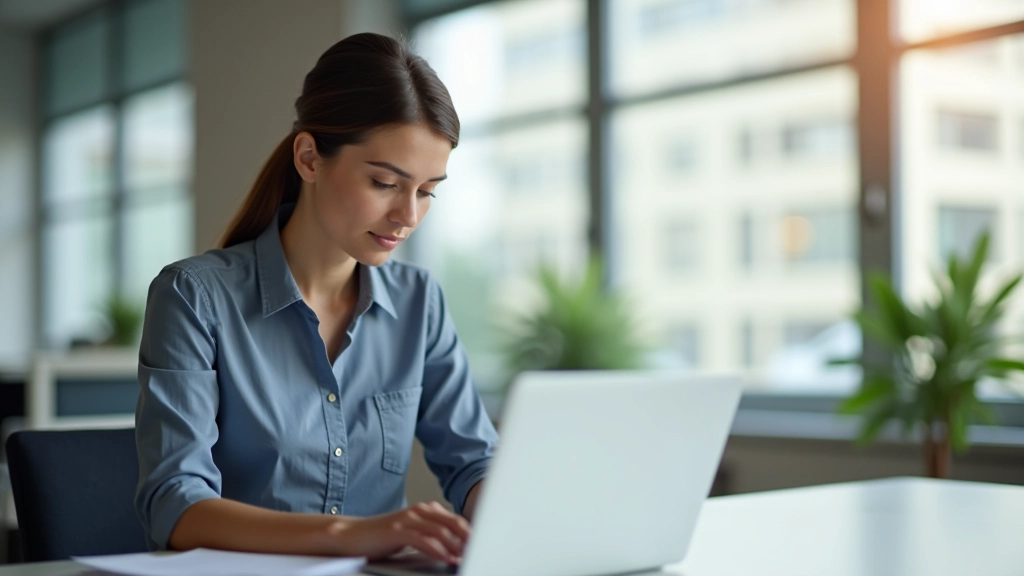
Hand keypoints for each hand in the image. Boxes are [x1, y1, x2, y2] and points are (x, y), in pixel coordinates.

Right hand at [329, 501, 470, 563]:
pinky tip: (445, 558)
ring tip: (465, 557)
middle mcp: (418, 511)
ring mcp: (407, 519)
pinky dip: (437, 549)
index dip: (470, 532)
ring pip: (440, 531)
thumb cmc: (383, 537)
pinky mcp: (397, 531)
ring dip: (455, 545)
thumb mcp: (412, 532)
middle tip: (480, 550)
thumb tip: (456, 548)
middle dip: (468, 538)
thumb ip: (432, 535)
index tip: (483, 544)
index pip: (455, 520)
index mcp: (425, 510)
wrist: (352, 535)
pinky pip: (422, 540)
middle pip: (452, 522)